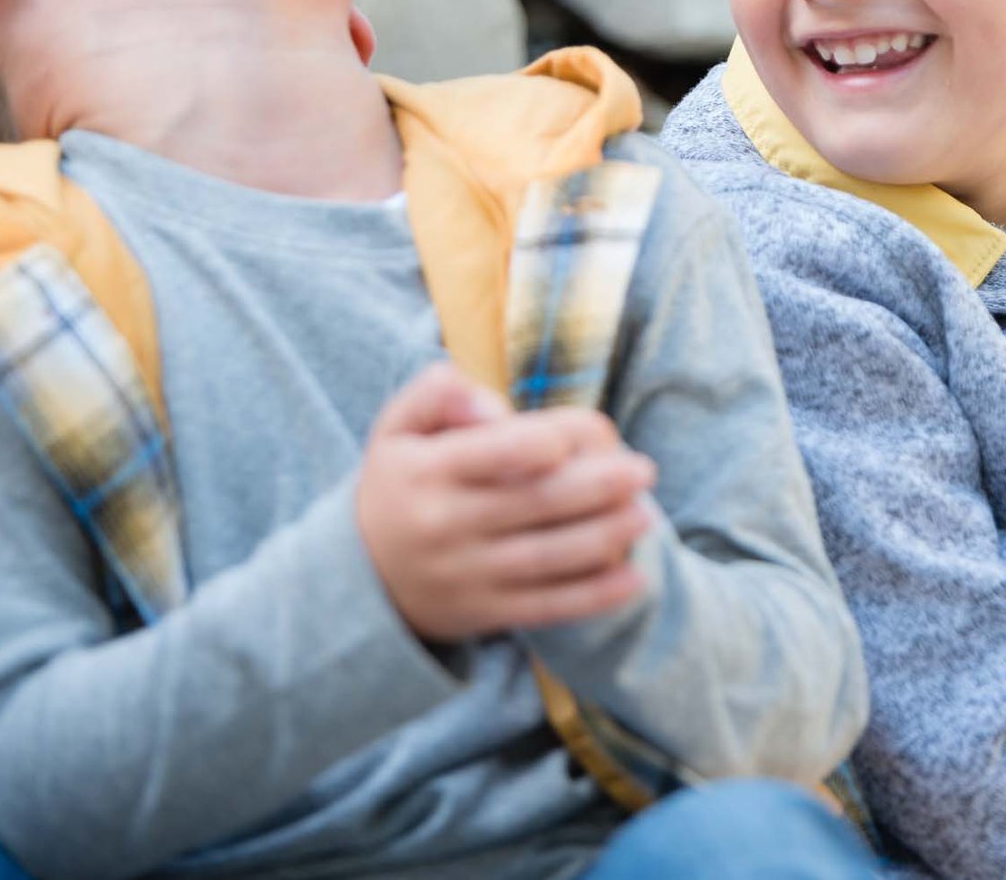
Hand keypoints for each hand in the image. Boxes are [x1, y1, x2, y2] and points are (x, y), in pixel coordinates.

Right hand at [354, 361, 655, 642]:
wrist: (360, 577)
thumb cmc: (400, 482)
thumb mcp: (398, 427)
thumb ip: (439, 392)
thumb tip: (492, 408)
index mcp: (428, 472)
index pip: (491, 453)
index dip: (541, 442)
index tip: (586, 431)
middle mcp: (447, 526)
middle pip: (533, 504)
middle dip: (596, 487)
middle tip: (644, 470)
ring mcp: (467, 575)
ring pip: (546, 558)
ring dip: (605, 537)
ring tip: (645, 515)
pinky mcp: (485, 613)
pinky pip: (547, 607)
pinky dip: (594, 596)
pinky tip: (634, 578)